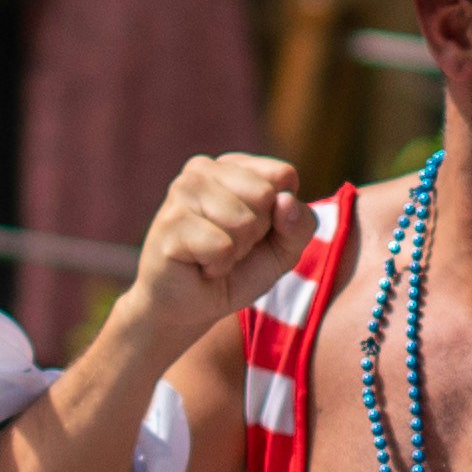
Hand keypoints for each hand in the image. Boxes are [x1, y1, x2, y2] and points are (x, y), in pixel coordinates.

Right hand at [112, 150, 300, 363]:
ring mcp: (182, 192)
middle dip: (257, 233)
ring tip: (214, 254)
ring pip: (244, 221)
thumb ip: (300, 223)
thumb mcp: (284, 248)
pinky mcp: (171, 222)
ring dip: (237, 251)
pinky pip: (222, 246)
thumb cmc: (237, 270)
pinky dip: (219, 265)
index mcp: (233, 165)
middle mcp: (203, 169)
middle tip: (231, 246)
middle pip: (265, 195)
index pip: (283, 175)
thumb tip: (285, 201)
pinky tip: (200, 264)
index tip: (256, 231)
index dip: (281, 214)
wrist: (189, 306)